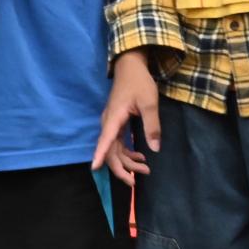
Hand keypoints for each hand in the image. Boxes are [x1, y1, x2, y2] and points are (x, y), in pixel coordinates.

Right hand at [92, 50, 162, 185]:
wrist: (130, 67)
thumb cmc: (139, 82)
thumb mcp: (149, 103)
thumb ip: (152, 126)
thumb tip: (154, 149)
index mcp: (114, 118)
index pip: (105, 140)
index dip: (99, 155)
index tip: (94, 168)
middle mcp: (109, 124)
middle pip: (109, 151)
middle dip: (121, 168)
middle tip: (136, 181)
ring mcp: (111, 124)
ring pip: (114, 150)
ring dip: (127, 162)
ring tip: (145, 170)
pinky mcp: (116, 124)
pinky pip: (117, 144)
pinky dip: (127, 153)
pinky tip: (140, 156)